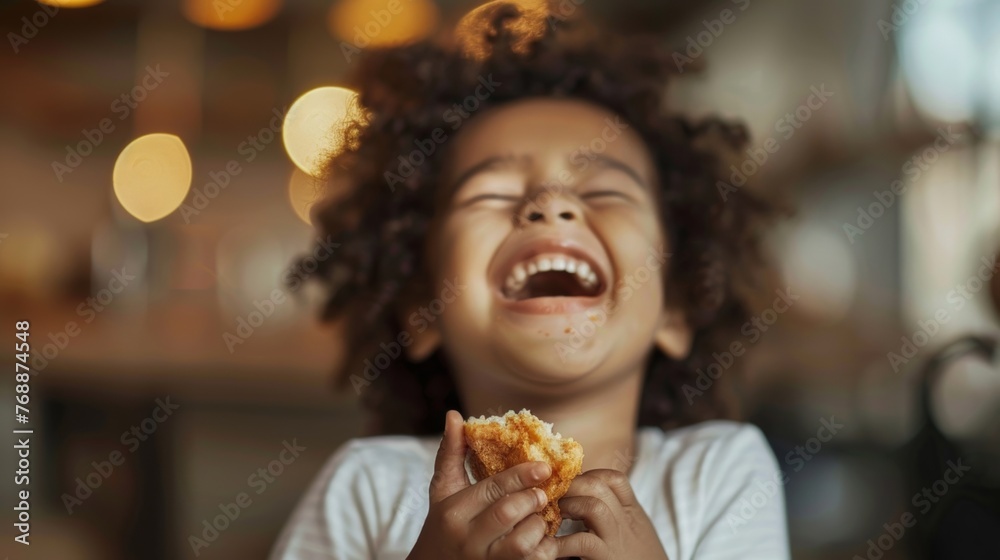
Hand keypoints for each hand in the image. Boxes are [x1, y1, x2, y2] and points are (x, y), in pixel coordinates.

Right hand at [408, 410, 559, 559]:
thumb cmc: (443, 525)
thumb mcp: (442, 490)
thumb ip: (451, 453)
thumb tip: (454, 414)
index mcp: (454, 512)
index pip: (493, 488)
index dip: (522, 475)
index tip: (544, 467)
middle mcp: (467, 539)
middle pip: (508, 513)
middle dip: (532, 499)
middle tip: (543, 494)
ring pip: (522, 541)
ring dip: (539, 526)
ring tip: (539, 518)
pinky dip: (543, 549)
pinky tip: (542, 540)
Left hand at [545, 469, 668, 559]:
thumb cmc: (637, 559)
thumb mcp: (633, 532)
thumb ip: (614, 515)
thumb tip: (580, 500)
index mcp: (631, 512)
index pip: (613, 478)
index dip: (588, 476)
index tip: (572, 487)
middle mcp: (626, 522)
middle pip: (598, 485)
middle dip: (571, 486)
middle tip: (553, 497)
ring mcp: (617, 541)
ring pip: (593, 506)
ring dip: (568, 507)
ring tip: (555, 517)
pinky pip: (583, 542)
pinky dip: (562, 542)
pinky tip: (553, 547)